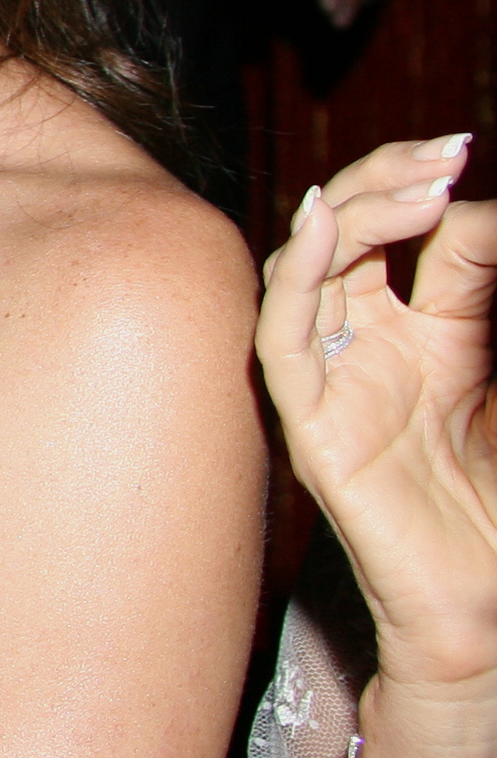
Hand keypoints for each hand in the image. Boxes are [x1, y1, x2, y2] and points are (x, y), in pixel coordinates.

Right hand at [260, 135, 496, 695]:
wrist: (487, 607)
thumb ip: (489, 300)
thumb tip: (480, 216)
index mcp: (424, 334)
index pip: (418, 237)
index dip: (450, 202)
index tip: (482, 173)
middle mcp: (369, 348)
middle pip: (351, 233)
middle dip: (391, 178)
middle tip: (447, 150)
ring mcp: (335, 382)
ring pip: (311, 267)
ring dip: (356, 210)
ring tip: (417, 179)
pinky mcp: (311, 425)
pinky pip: (282, 335)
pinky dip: (297, 273)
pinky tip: (325, 220)